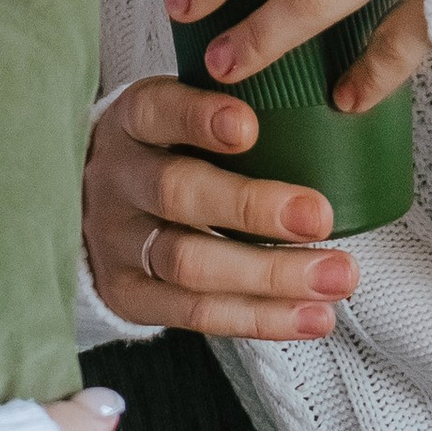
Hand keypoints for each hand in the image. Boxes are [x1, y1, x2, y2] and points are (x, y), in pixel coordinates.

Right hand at [84, 76, 360, 342]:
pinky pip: (195, 314)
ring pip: (189, 263)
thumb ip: (231, 114)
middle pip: (176, 194)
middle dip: (253, 208)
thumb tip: (333, 114)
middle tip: (320, 216)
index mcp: (133, 122)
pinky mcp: (126, 294)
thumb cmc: (168, 151)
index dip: (200, 119)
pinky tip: (314, 316)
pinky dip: (260, 318)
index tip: (250, 126)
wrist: (94, 206)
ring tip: (337, 275)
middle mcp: (117, 180)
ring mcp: (117, 242)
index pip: (159, 112)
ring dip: (271, 274)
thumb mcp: (181, 116)